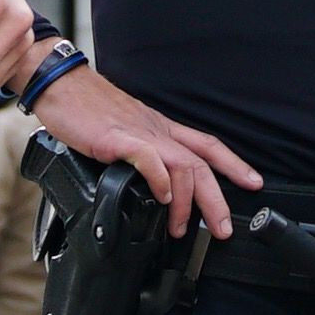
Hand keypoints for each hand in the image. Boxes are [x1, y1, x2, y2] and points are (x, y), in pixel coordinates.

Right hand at [29, 62, 262, 239]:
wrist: (61, 85)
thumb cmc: (85, 110)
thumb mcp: (123, 134)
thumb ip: (138, 159)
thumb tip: (148, 189)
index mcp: (159, 129)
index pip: (206, 145)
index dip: (233, 164)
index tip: (253, 183)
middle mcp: (156, 130)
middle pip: (200, 163)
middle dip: (217, 198)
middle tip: (224, 229)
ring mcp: (138, 133)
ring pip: (181, 164)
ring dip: (188, 201)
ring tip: (182, 228)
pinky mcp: (116, 138)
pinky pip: (147, 157)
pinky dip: (160, 179)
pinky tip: (162, 197)